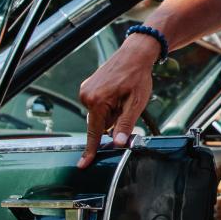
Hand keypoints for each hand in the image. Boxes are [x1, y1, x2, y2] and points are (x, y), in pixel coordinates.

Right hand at [77, 37, 156, 167]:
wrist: (135, 53)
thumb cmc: (138, 76)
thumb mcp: (136, 103)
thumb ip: (125, 124)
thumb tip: (118, 143)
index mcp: (97, 101)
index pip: (94, 133)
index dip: (91, 151)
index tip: (82, 165)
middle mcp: (86, 96)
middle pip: (99, 124)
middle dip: (113, 121)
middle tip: (127, 104)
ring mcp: (85, 90)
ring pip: (99, 115)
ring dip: (112, 112)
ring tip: (123, 96)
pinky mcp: (88, 87)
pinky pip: (98, 106)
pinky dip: (108, 105)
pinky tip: (118, 93)